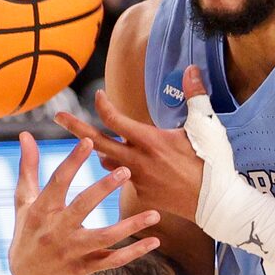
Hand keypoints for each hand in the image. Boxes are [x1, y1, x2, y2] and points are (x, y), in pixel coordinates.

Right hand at [8, 134, 161, 274]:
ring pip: (104, 237)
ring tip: (155, 213)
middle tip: (126, 169)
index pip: (57, 182)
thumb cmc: (28, 230)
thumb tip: (25, 133)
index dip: (72, 161)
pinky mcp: (84, 268)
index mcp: (41, 210)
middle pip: (82, 206)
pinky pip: (113, 260)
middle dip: (103, 188)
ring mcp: (71, 251)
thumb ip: (29, 168)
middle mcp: (56, 230)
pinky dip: (134, 252)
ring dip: (131, 226)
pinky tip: (155, 240)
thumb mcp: (24, 201)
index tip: (89, 141)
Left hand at [55, 81, 205, 221]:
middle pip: (96, 141)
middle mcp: (138, 159)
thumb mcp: (206, 127)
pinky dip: (124, 171)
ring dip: (101, 151)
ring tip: (100, 144)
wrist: (216, 204)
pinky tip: (131, 169)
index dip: (102, 104)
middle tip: (58, 116)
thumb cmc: (213, 164)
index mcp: (150, 140)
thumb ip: (195, 96)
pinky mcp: (142, 194)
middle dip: (75, 127)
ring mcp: (137, 179)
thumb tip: (192, 69)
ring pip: (107, 161)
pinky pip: (124, 179)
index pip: (114, 119)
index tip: (98, 96)